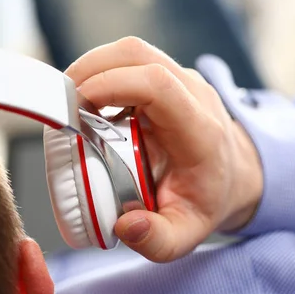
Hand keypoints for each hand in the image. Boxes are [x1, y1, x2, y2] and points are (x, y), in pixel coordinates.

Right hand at [65, 37, 262, 261]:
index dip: (112, 84)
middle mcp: (195, 96)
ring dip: (93, 69)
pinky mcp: (169, 81)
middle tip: (63, 105)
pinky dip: (102, 75)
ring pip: (132, 53)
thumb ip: (158, 241)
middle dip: (91, 69)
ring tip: (71, 104)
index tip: (77, 106)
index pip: (159, 85)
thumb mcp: (187, 234)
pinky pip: (131, 64)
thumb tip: (125, 224)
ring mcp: (183, 83)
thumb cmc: (207, 201)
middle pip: (139, 55)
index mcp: (200, 132)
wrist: (231, 177)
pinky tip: (89, 105)